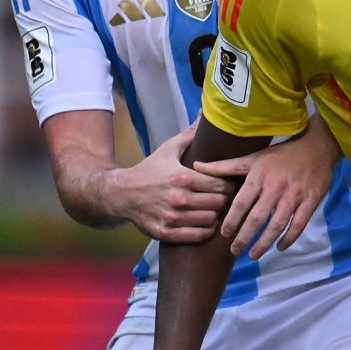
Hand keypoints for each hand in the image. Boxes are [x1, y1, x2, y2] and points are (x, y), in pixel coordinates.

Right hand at [113, 123, 233, 243]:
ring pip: (210, 220)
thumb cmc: (149, 170)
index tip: (230, 183)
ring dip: (216, 215)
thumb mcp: (168, 149)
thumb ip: (190, 135)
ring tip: (215, 209)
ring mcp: (171, 217)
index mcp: (182, 177)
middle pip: (219, 203)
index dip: (229, 184)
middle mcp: (178, 198)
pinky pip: (197, 236)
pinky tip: (205, 223)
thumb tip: (204, 113)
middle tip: (226, 197)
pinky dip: (205, 230)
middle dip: (225, 200)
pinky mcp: (164, 232)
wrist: (120, 193)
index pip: (221, 184)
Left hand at [196, 124, 340, 258]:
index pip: (241, 203)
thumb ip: (225, 166)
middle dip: (244, 237)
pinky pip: (299, 224)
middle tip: (234, 251)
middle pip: (257, 218)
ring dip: (264, 242)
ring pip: (278, 224)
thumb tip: (196, 166)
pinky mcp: (311, 200)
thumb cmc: (281, 155)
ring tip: (253, 254)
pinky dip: (290, 238)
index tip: (224, 234)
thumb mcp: (253, 157)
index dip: (231, 221)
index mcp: (259, 176)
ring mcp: (295, 195)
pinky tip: (280, 247)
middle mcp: (276, 187)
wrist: (317, 147)